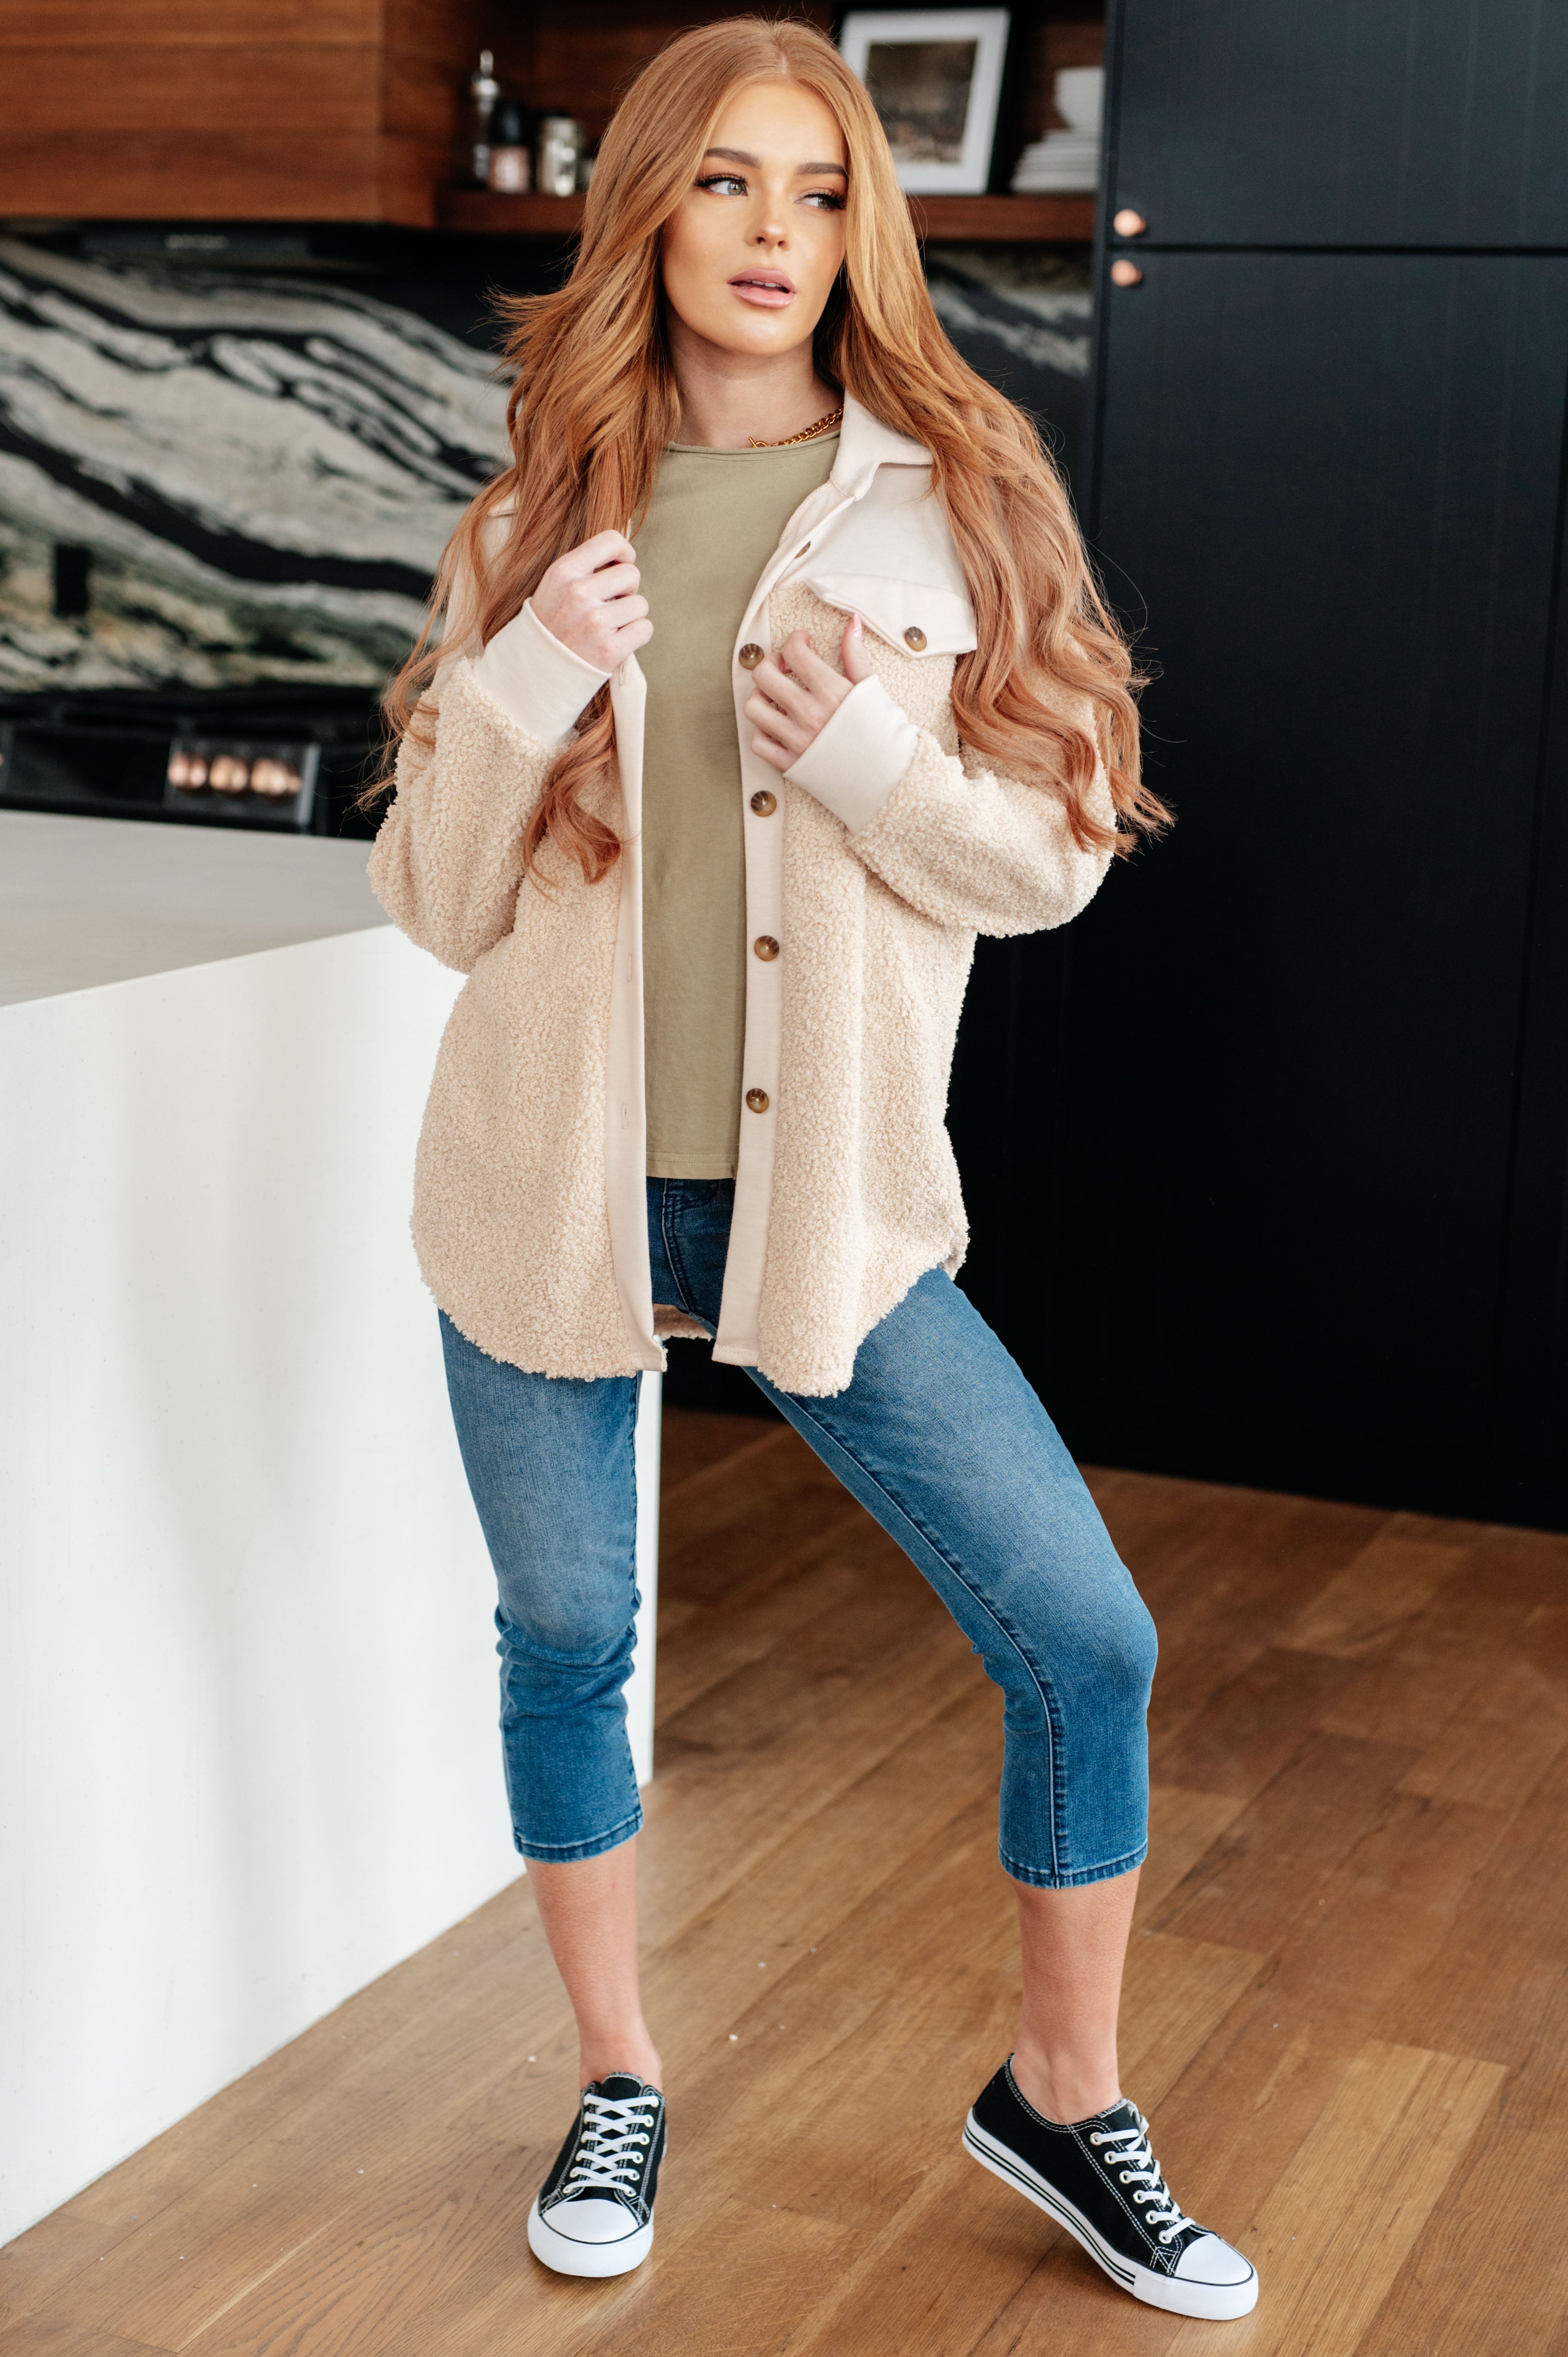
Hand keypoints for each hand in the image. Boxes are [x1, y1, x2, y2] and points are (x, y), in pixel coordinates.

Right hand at [532, 530, 651, 670]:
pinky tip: (616, 640)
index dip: (624, 552)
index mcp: (564, 571)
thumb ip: (586, 567)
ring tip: (609, 626)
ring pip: (640, 604)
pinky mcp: (610, 649)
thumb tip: (623, 555)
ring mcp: (595, 622)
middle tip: (611, 604)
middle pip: (632, 574)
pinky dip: (636, 635)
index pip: (611, 540)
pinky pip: (645, 628)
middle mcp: (578, 593)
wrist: (537, 671)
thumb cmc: (552, 626)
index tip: (620, 565)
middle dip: (627, 589)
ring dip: (630, 615)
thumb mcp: (556, 586)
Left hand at [745, 616, 873, 773]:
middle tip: (785, 667)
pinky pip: (759, 744)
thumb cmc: (885, 733)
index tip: (803, 642)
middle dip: (771, 663)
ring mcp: (797, 741)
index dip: (795, 640)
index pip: (794, 652)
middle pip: (764, 676)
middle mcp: (809, 714)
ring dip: (760, 697)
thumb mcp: (872, 689)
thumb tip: (853, 622)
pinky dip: (763, 733)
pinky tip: (777, 726)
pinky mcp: (791, 765)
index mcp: (830, 691)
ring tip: (775, 697)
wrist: (891, 780)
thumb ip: (856, 655)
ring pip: (754, 708)